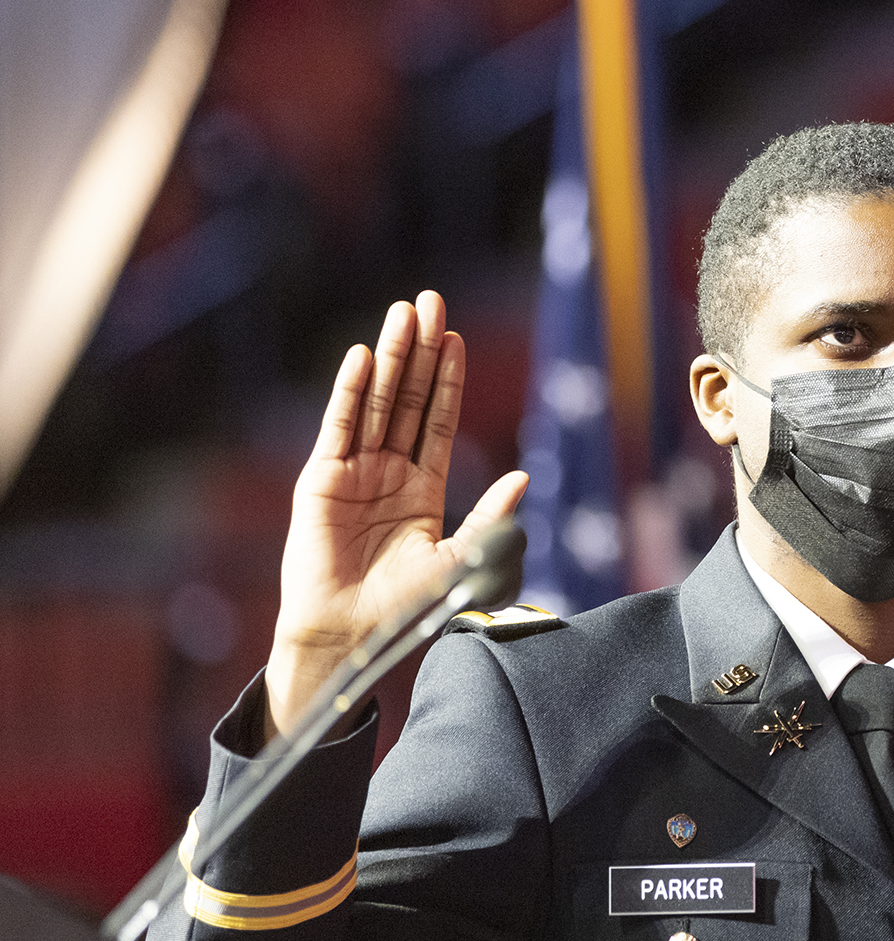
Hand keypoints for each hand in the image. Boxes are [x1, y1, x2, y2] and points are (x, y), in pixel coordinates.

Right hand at [261, 293, 527, 742]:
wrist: (353, 639)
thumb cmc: (406, 609)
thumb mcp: (462, 558)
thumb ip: (490, 517)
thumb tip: (526, 476)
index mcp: (421, 489)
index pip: (435, 420)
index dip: (445, 378)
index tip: (455, 336)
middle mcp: (386, 473)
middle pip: (406, 399)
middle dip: (420, 351)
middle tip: (430, 301)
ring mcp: (353, 474)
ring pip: (375, 403)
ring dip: (390, 358)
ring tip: (403, 313)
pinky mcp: (322, 482)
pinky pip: (340, 427)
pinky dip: (351, 392)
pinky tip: (364, 357)